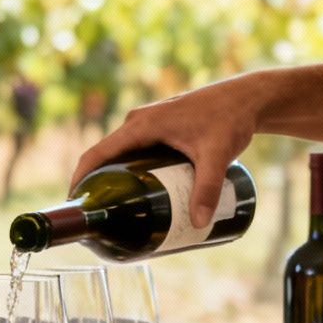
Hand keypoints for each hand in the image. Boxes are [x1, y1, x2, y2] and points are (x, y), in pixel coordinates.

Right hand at [70, 73, 263, 229]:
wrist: (247, 98)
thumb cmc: (230, 119)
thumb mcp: (217, 156)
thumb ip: (208, 188)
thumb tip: (200, 223)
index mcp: (141, 125)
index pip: (97, 154)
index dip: (80, 179)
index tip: (74, 203)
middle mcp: (138, 121)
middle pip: (106, 157)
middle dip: (99, 186)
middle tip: (101, 218)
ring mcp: (149, 123)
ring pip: (122, 155)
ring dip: (115, 179)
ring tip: (117, 210)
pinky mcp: (160, 127)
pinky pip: (135, 150)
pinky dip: (129, 170)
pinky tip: (137, 191)